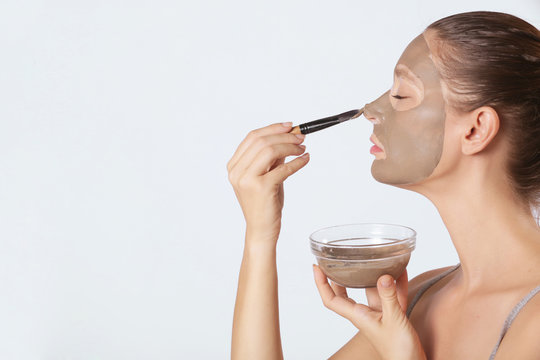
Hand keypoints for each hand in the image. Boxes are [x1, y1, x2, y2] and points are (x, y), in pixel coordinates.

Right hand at [227, 122, 308, 244]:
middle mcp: (237, 171)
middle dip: (284, 136)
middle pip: (262, 141)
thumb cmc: (264, 202)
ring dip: (290, 146)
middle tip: (301, 137)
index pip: (252, 137)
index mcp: (234, 165)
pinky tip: (305, 159)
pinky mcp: (261, 188)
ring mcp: (247, 179)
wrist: (261, 229)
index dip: (273, 128)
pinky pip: (283, 168)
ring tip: (302, 148)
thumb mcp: (266, 174)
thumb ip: (272, 157)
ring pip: (270, 150)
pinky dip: (297, 162)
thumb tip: (289, 135)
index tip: (290, 126)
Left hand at [313, 265, 425, 359]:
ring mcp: (379, 314)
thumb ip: (388, 297)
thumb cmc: (399, 350)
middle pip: (346, 292)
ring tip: (371, 259)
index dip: (321, 284)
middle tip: (337, 260)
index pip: (331, 299)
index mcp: (358, 316)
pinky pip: (391, 294)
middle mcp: (365, 313)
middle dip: (340, 276)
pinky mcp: (393, 315)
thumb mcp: (394, 320)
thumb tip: (383, 276)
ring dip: (372, 275)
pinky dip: (395, 283)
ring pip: (370, 290)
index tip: (316, 267)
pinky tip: (400, 270)